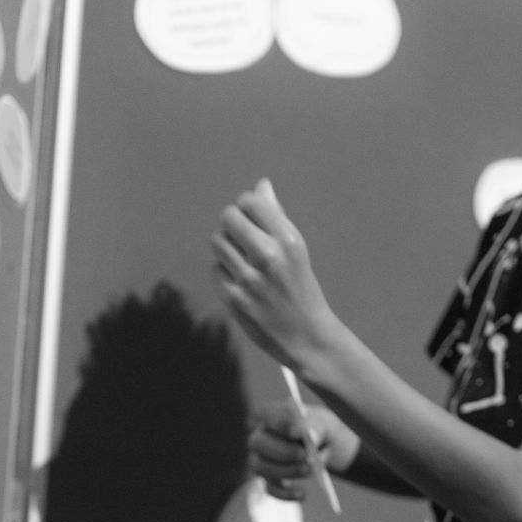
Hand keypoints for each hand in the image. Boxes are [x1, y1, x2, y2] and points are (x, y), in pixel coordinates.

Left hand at [214, 179, 337, 366]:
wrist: (306, 336)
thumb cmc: (301, 287)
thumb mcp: (296, 249)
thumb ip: (276, 216)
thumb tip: (262, 185)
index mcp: (288, 240)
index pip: (250, 201)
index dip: (246, 206)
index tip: (251, 218)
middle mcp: (267, 256)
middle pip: (228, 217)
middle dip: (233, 223)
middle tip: (243, 237)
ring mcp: (248, 278)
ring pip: (218, 242)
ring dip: (227, 247)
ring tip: (242, 260)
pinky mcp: (233, 298)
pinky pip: (216, 269)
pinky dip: (225, 271)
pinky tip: (240, 281)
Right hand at [249, 400, 357, 500]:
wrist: (320, 442)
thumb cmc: (316, 428)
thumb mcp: (321, 423)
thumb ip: (316, 427)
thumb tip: (311, 438)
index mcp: (269, 416)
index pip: (265, 415)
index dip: (280, 424)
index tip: (298, 433)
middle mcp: (259, 437)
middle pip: (257, 443)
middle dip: (281, 450)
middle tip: (304, 455)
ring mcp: (261, 460)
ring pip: (262, 467)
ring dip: (286, 470)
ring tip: (309, 469)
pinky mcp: (269, 480)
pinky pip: (271, 489)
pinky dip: (286, 494)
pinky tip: (303, 494)